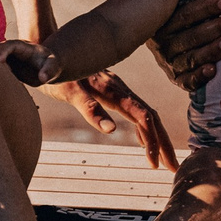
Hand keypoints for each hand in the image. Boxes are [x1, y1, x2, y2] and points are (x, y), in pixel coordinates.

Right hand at [0, 40, 61, 85]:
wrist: (47, 68)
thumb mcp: (53, 67)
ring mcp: (5, 55)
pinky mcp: (2, 63)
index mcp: (23, 47)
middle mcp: (11, 49)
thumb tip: (42, 78)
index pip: (9, 45)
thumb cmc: (51, 66)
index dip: (2, 51)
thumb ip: (49, 71)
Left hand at [53, 73, 177, 170]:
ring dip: (157, 138)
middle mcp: (120, 89)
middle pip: (151, 117)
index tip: (156, 164)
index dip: (153, 140)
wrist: (46, 52)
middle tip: (174, 168)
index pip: (143, 117)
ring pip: (145, 115)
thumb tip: (112, 130)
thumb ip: (90, 110)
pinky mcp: (110, 91)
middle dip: (164, 142)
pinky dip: (144, 129)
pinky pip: (135, 112)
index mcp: (114, 90)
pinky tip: (142, 140)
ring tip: (164, 161)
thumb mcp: (69, 92)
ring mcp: (117, 89)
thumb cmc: (55, 72)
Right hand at [152, 0, 220, 91]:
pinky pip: (188, 81)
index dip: (206, 7)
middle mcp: (163, 43)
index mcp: (160, 21)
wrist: (162, 41)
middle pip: (193, 35)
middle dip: (218, 26)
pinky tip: (214, 71)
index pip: (184, 14)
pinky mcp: (179, 80)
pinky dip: (200, 77)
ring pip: (193, 57)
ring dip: (213, 50)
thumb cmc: (167, 7)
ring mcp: (171, 63)